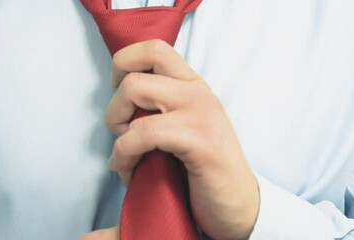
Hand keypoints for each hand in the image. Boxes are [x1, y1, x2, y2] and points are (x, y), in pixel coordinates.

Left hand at [84, 39, 259, 239]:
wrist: (238, 206)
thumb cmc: (202, 171)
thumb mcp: (181, 129)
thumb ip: (158, 110)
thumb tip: (118, 110)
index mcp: (193, 86)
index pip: (154, 49)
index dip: (124, 63)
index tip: (118, 92)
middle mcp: (197, 92)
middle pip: (135, 72)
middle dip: (114, 104)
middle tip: (121, 130)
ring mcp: (201, 113)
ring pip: (135, 92)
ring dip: (117, 126)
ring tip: (124, 152)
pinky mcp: (199, 141)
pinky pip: (144, 132)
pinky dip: (124, 152)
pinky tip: (125, 168)